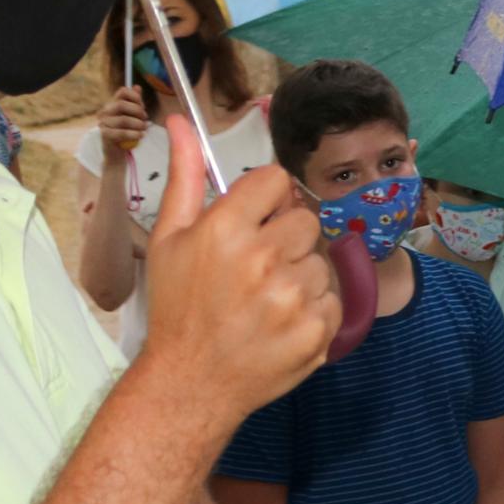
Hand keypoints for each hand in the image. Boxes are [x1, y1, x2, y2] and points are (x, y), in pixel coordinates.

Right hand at [95, 84, 149, 161]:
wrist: (117, 152)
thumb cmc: (126, 132)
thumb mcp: (133, 116)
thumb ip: (135, 102)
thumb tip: (137, 87)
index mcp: (112, 103)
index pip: (122, 91)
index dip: (136, 97)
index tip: (143, 106)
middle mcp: (105, 111)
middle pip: (122, 104)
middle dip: (138, 111)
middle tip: (145, 119)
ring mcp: (103, 123)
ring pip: (123, 120)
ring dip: (138, 124)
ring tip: (144, 129)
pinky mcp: (105, 135)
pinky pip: (121, 132)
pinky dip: (134, 134)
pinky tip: (141, 136)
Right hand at [139, 116, 339, 421]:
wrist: (192, 383)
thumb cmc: (178, 308)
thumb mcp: (170, 238)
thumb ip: (185, 176)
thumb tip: (180, 121)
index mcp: (226, 230)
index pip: (275, 180)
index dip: (266, 199)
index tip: (254, 220)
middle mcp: (263, 260)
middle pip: (304, 219)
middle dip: (284, 238)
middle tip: (256, 268)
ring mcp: (294, 298)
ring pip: (320, 260)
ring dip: (299, 276)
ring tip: (265, 301)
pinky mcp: (318, 331)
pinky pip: (333, 299)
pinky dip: (313, 310)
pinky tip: (280, 323)